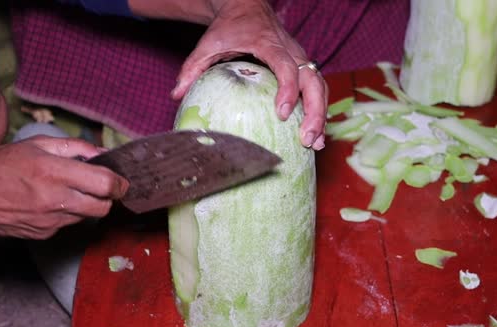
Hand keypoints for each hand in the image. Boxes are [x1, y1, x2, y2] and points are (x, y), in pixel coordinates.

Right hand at [0, 136, 128, 247]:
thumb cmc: (0, 165)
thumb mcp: (37, 145)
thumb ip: (74, 147)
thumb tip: (101, 152)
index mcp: (54, 172)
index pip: (105, 184)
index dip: (119, 183)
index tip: (121, 180)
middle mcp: (56, 199)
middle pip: (104, 207)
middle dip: (108, 198)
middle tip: (100, 187)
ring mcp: (51, 221)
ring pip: (87, 217)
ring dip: (86, 205)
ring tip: (67, 191)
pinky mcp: (44, 234)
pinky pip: (68, 225)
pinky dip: (67, 214)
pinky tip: (49, 203)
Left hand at [170, 0, 327, 149]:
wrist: (248, 8)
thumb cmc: (229, 27)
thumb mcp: (208, 43)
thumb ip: (193, 68)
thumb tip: (176, 95)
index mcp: (269, 44)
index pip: (286, 66)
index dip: (287, 90)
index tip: (281, 113)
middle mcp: (291, 51)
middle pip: (313, 81)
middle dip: (315, 111)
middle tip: (307, 138)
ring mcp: (300, 59)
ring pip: (320, 87)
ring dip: (321, 115)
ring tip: (315, 143)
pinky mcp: (303, 68)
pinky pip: (317, 90)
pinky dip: (319, 111)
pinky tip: (315, 135)